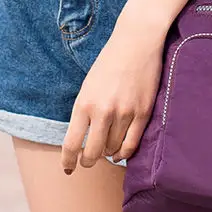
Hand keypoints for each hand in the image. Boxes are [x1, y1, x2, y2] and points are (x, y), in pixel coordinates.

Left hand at [61, 15, 166, 171]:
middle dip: (89, 161)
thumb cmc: (110, 62)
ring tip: (107, 150)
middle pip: (93, 153)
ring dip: (108, 153)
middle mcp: (103, 111)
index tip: (68, 168)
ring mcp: (125, 113)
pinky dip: (124, 153)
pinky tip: (120, 153)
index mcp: (84, 103)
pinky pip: (132, 144)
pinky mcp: (143, 112)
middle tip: (89, 161)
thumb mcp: (88, 86)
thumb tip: (83, 139)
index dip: (69, 161)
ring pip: (113, 149)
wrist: (137, 42)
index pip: (72, 144)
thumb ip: (84, 112)